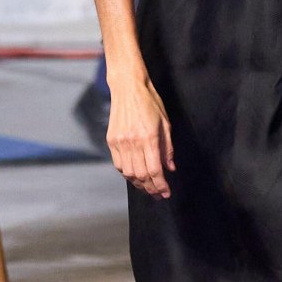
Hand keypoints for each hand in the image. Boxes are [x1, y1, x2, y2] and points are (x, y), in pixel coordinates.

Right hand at [106, 72, 174, 198]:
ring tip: (147, 188)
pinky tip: (134, 176)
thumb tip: (170, 168)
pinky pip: (118, 164)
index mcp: (148, 137)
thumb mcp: (165, 123)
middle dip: (151, 188)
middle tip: (158, 194)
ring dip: (138, 184)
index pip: (155, 170)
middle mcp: (132, 142)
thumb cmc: (149, 102)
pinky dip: (126, 174)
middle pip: (141, 175)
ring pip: (128, 173)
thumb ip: (168, 148)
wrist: (127, 87)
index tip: (166, 193)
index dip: (161, 185)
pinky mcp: (111, 140)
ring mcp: (119, 142)